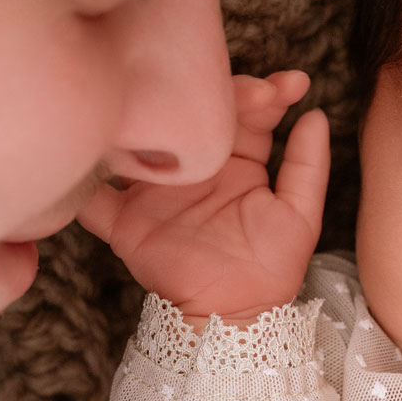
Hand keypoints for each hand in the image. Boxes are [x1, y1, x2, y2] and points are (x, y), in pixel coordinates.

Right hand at [78, 71, 329, 320]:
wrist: (234, 316)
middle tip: (250, 88)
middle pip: (201, 115)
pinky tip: (99, 143)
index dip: (266, 94)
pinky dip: (86, 172)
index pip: (248, 114)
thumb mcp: (299, 214)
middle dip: (224, 93)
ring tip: (176, 96)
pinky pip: (94, 195)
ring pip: (147, 138)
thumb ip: (308, 167)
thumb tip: (316, 115)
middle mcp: (196, 168)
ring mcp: (156, 190)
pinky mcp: (124, 220)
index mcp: (238, 163)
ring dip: (154, 115)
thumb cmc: (271, 268)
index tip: (288, 84)